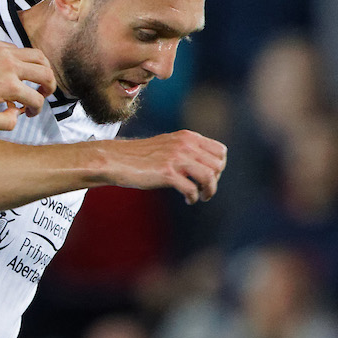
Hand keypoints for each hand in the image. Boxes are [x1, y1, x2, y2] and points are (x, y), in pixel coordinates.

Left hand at [0, 40, 53, 131]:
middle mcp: (9, 65)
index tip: (29, 113)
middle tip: (44, 94)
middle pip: (46, 72)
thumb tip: (17, 112)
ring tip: (38, 79)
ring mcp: (2, 51)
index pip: (37, 99)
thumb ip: (6, 122)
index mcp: (8, 86)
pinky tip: (14, 71)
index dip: (37, 110)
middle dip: (49, 86)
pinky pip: (18, 49)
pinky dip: (23, 60)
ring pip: (36, 55)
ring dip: (42, 69)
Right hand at [99, 130, 226, 203]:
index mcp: (188, 137)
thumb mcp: (168, 145)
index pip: (220, 151)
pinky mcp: (167, 173)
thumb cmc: (140, 157)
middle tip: (205, 190)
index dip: (219, 167)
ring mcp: (176, 158)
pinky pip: (191, 189)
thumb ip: (186, 149)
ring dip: (209, 191)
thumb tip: (205, 164)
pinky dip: (193, 198)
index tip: (210, 177)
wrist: (117, 159)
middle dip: (215, 181)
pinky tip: (188, 200)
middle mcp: (185, 145)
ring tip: (201, 197)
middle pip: (218, 165)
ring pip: (209, 177)